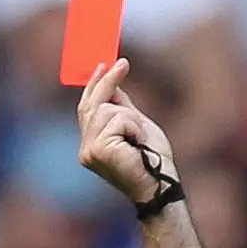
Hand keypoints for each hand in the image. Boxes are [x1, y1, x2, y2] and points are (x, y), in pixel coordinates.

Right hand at [75, 56, 179, 209]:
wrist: (161, 183)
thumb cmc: (152, 159)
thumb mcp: (136, 125)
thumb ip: (122, 107)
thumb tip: (113, 82)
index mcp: (92, 144)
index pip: (86, 109)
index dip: (93, 86)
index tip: (102, 65)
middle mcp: (86, 149)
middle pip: (93, 105)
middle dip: (108, 83)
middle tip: (123, 63)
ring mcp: (89, 151)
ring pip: (107, 110)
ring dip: (131, 119)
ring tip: (139, 137)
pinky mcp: (98, 150)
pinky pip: (117, 120)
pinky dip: (133, 127)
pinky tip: (138, 144)